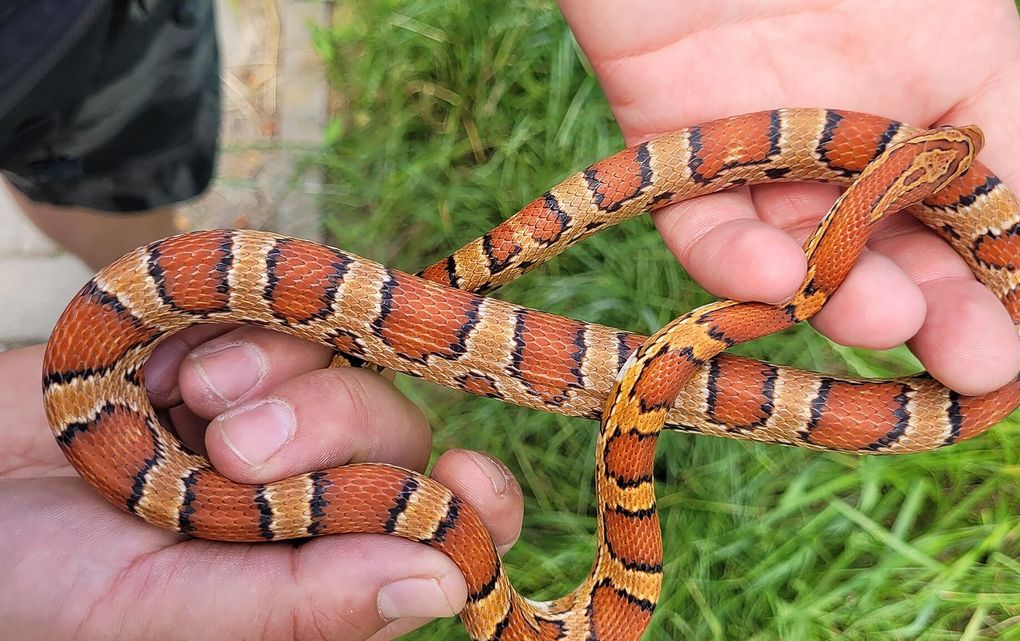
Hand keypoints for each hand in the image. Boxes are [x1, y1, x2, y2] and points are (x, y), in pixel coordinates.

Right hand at [0, 329, 523, 639]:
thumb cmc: (39, 579)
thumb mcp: (161, 609)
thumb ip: (303, 605)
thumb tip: (447, 587)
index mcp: (316, 570)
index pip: (446, 534)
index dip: (475, 505)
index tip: (466, 477)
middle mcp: (312, 489)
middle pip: (401, 434)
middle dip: (330, 429)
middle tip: (231, 449)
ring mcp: (274, 408)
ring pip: (352, 360)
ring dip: (277, 371)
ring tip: (186, 398)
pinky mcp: (231, 344)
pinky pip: (288, 303)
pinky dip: (241, 323)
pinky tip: (171, 362)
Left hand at [559, 0, 1019, 393]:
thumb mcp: (949, 5)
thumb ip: (999, 98)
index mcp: (941, 72)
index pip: (1006, 190)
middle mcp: (853, 125)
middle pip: (908, 245)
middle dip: (951, 313)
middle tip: (983, 371)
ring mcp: (764, 144)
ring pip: (810, 255)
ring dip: (852, 300)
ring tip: (891, 318)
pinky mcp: (671, 150)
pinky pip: (704, 228)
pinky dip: (738, 263)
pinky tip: (778, 276)